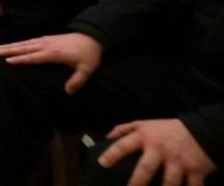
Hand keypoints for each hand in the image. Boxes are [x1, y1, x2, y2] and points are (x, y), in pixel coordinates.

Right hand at [0, 32, 102, 94]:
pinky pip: (30, 40)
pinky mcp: (48, 38)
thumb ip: (77, 81)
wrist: (93, 36)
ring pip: (26, 43)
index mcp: (54, 53)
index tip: (8, 61)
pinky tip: (15, 44)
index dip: (21, 59)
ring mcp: (46, 40)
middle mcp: (47, 45)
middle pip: (25, 48)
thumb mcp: (87, 69)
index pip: (34, 57)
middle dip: (11, 50)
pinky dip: (20, 43)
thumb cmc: (89, 54)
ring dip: (12, 45)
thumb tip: (67, 92)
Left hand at [99, 119, 216, 185]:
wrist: (201, 130)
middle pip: (146, 168)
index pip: (125, 145)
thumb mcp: (144, 124)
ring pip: (169, 181)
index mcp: (145, 137)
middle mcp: (160, 150)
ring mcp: (178, 162)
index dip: (113, 154)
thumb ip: (124, 130)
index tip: (103, 163)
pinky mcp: (195, 171)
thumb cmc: (167, 130)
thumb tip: (106, 138)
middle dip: (137, 182)